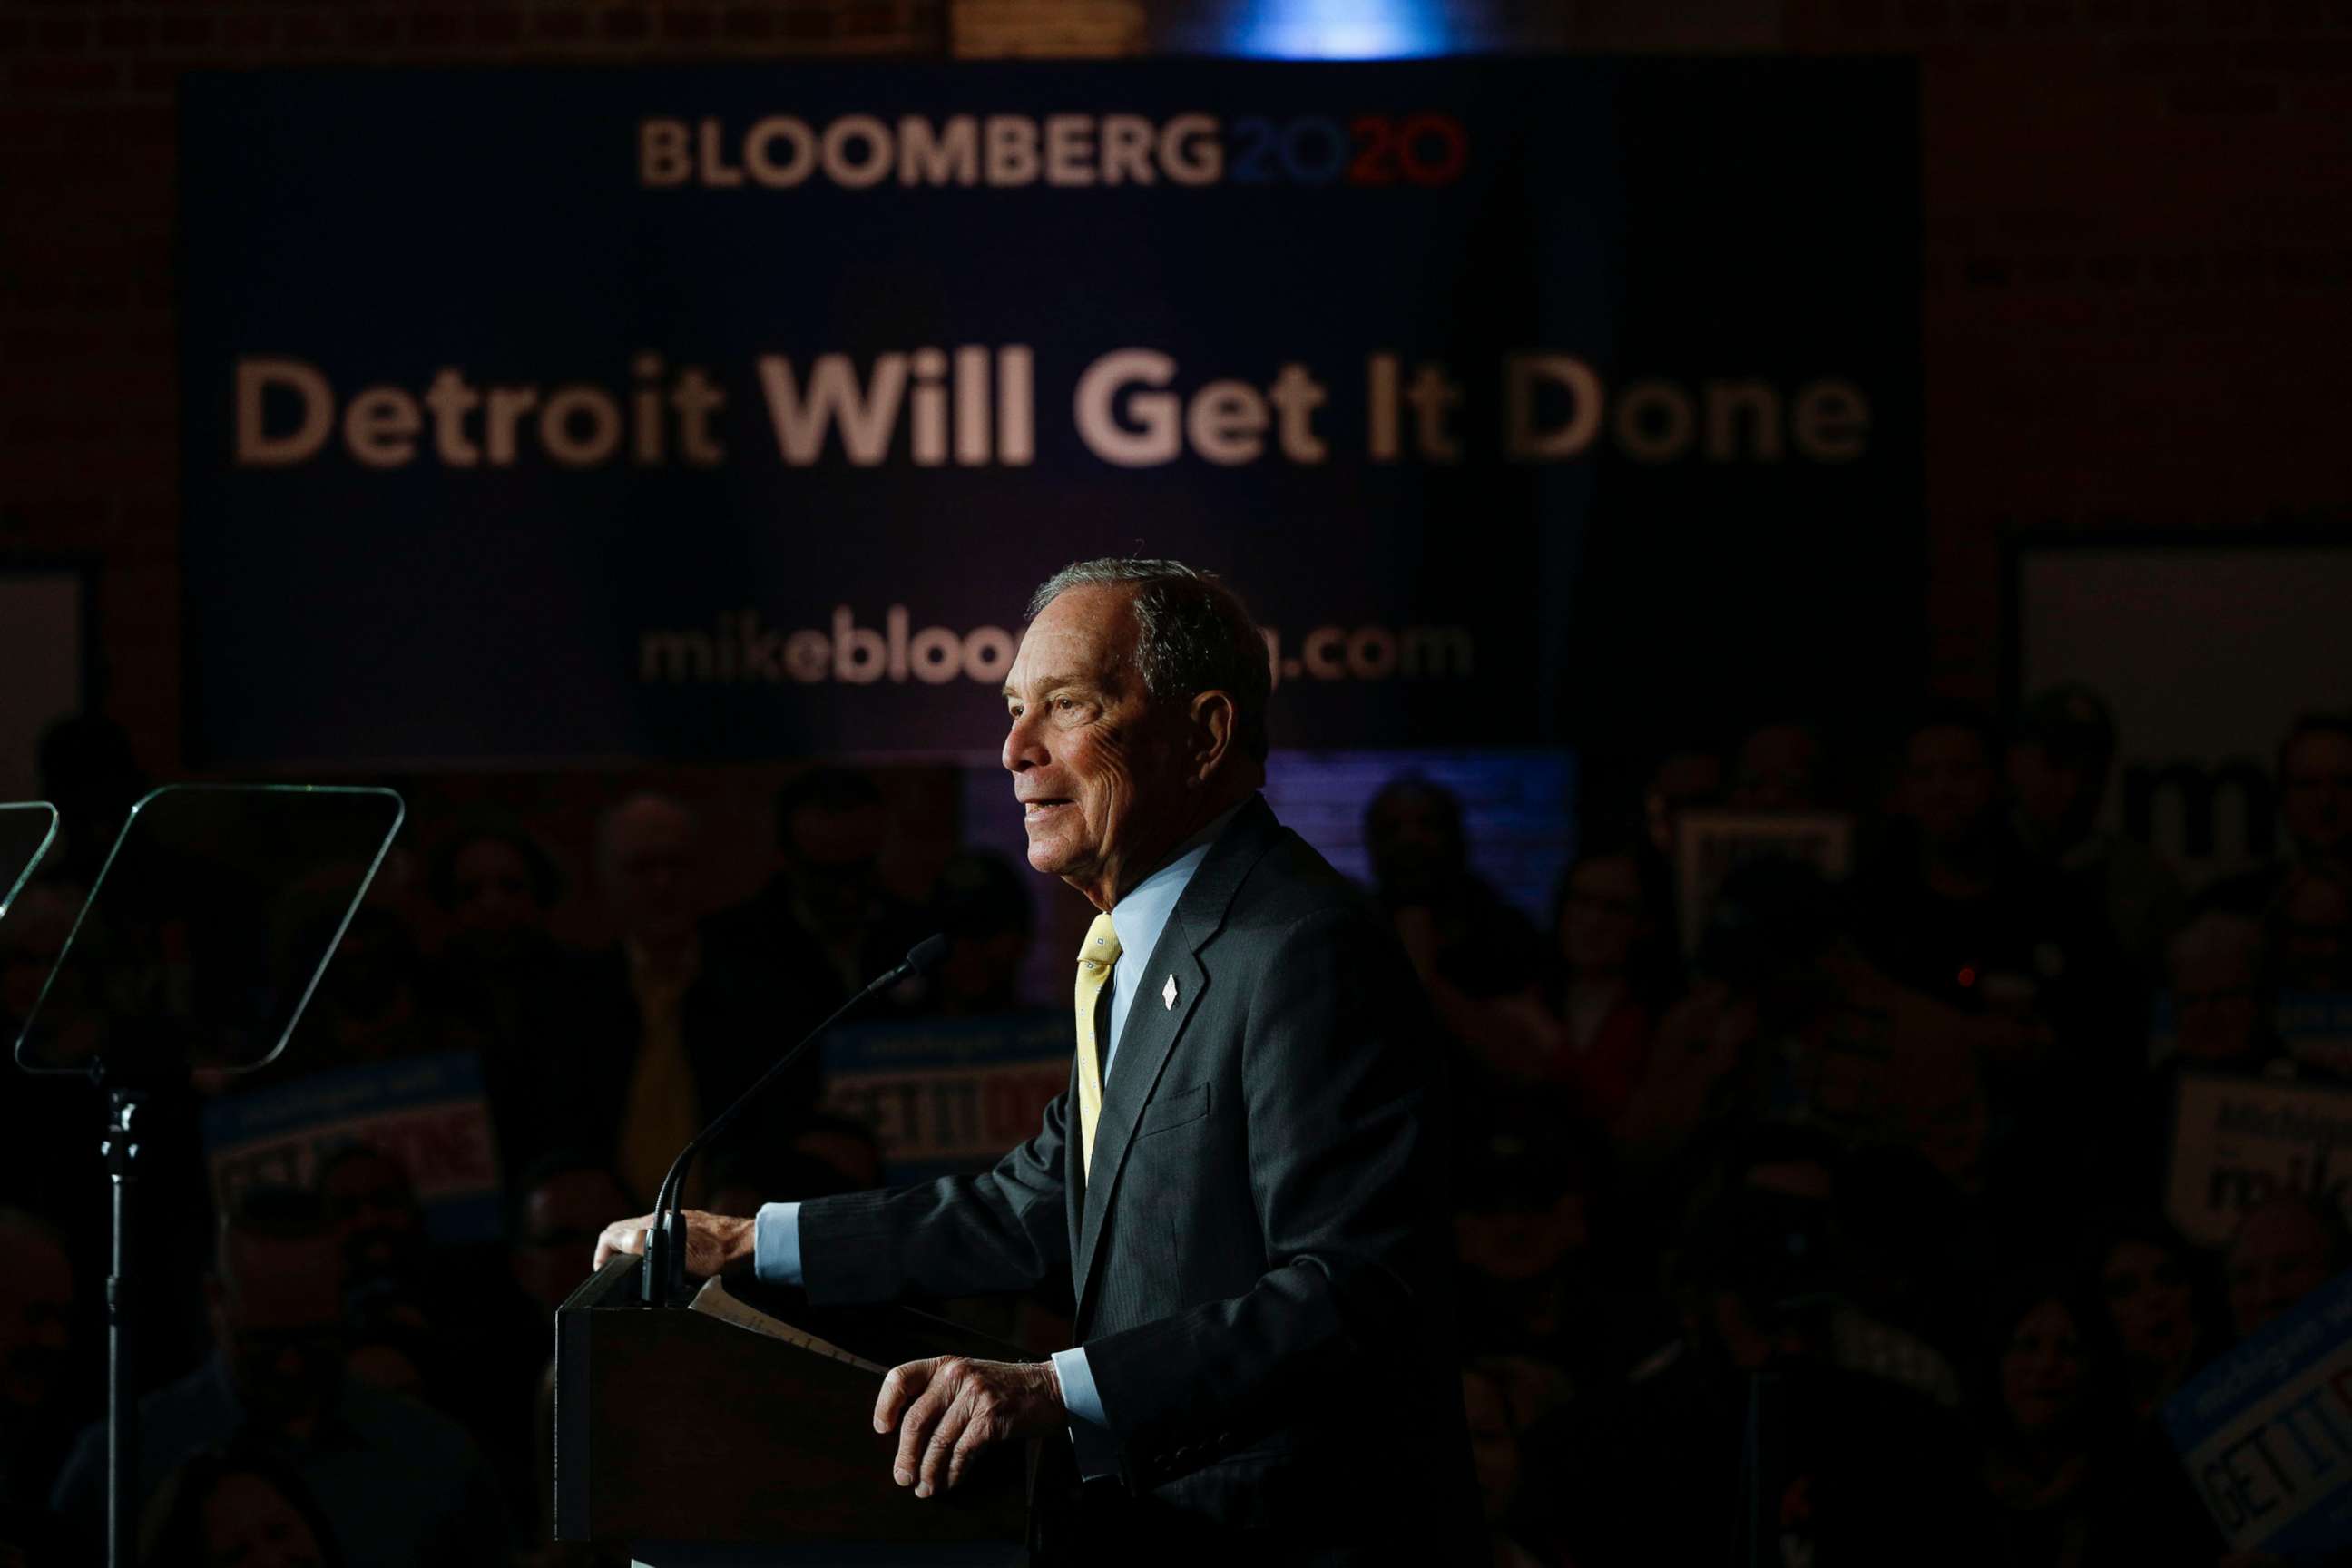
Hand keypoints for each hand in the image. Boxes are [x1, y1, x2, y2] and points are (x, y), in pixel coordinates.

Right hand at [591, 1209, 754, 1277]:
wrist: (744, 1244)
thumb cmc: (718, 1254)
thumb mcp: (681, 1257)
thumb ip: (649, 1247)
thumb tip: (621, 1241)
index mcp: (653, 1226)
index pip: (612, 1234)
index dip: (601, 1253)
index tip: (602, 1269)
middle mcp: (658, 1220)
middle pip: (621, 1231)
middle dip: (610, 1250)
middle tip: (610, 1270)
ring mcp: (670, 1221)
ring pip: (636, 1232)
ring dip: (626, 1247)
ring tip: (627, 1268)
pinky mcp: (682, 1226)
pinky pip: (653, 1233)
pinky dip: (644, 1245)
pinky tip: (652, 1259)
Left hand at [873, 1356, 1062, 1497]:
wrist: (1048, 1388)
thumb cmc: (1003, 1388)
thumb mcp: (967, 1379)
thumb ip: (939, 1395)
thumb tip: (906, 1439)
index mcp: (945, 1364)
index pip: (901, 1377)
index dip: (886, 1405)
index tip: (883, 1429)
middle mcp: (956, 1375)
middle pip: (916, 1419)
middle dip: (906, 1454)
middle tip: (903, 1477)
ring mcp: (975, 1395)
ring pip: (939, 1441)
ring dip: (928, 1471)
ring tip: (924, 1488)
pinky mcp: (992, 1417)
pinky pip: (963, 1452)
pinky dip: (953, 1472)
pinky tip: (950, 1482)